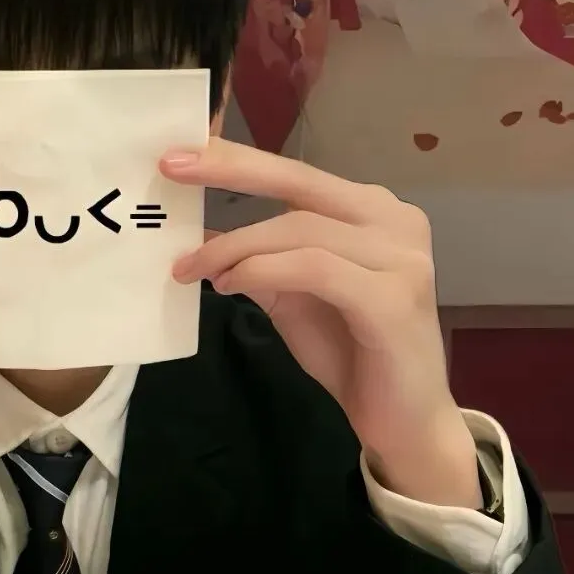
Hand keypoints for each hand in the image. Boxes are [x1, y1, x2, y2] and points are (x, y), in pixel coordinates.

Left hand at [162, 139, 479, 507]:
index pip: (295, 174)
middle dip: (230, 170)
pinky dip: (264, 271)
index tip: (179, 152)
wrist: (403, 421)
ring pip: (301, 229)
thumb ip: (255, 261)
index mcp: (369, 211)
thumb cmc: (349, 352)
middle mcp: (393, 220)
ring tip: (192, 269)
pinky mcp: (394, 298)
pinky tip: (230, 286)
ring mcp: (401, 256)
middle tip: (170, 170)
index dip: (237, 159)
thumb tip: (196, 237)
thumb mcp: (289, 298)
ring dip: (235, 247)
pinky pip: (315, 269)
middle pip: (299, 182)